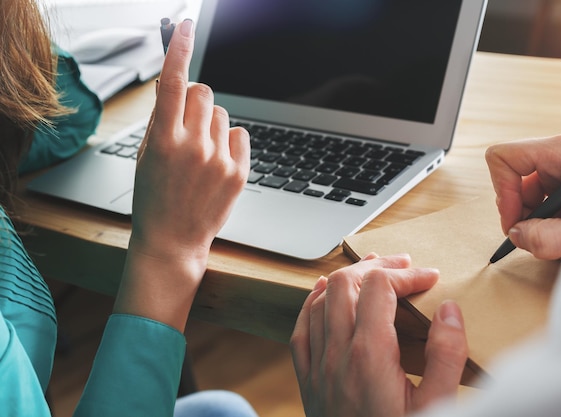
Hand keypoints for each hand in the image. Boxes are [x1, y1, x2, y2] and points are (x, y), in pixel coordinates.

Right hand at [113, 19, 249, 330]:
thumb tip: (178, 86)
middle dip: (195, 100)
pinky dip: (230, 142)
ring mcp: (219, 160)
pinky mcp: (239, 173)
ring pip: (223, 115)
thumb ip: (160, 120)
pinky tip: (217, 163)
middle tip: (187, 124)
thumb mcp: (145, 156)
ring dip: (212, 125)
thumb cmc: (154, 198)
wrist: (172, 241)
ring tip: (201, 154)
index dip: (179, 48)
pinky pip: (240, 135)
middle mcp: (193, 146)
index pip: (171, 82)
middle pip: (203, 92)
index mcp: (163, 140)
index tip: (185, 25)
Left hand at [290, 253, 467, 416]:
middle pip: (347, 283)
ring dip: (347, 279)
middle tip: (403, 267)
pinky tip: (324, 294)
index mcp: (370, 354)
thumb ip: (446, 356)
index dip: (406, 274)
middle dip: (376, 267)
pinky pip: (301, 328)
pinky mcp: (308, 380)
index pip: (380, 287)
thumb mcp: (437, 407)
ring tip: (371, 272)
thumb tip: (448, 310)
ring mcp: (317, 365)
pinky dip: (313, 303)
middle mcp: (337, 353)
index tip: (429, 278)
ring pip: (322, 300)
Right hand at [485, 134, 560, 259]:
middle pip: (513, 179)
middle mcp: (559, 156)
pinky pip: (543, 203)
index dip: (503, 191)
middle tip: (535, 235)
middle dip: (519, 212)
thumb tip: (518, 237)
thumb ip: (547, 237)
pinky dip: (548, 222)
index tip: (516, 220)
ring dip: (535, 221)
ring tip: (559, 236)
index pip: (503, 158)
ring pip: (526, 195)